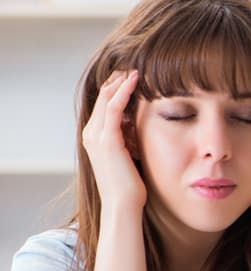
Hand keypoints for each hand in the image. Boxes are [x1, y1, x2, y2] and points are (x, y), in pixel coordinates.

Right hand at [81, 70, 145, 214]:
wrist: (123, 205)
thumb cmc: (130, 186)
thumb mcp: (129, 156)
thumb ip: (129, 139)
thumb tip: (139, 126)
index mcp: (95, 137)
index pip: (103, 104)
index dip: (117, 88)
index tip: (134, 75)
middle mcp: (91, 133)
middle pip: (102, 96)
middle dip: (118, 80)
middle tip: (135, 65)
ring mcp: (97, 136)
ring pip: (107, 97)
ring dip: (122, 81)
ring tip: (137, 68)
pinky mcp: (107, 139)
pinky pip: (114, 107)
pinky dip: (125, 91)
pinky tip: (136, 80)